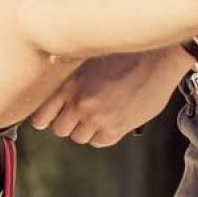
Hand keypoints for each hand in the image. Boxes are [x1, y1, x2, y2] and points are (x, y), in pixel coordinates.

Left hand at [30, 48, 189, 147]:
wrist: (159, 58)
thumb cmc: (124, 55)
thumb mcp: (87, 61)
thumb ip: (67, 81)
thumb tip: (50, 99)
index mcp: (67, 84)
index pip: (38, 118)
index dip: (45, 117)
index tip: (53, 113)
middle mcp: (78, 103)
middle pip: (59, 130)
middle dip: (67, 122)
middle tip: (81, 110)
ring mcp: (97, 118)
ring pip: (78, 138)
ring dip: (85, 128)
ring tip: (99, 110)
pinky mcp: (116, 129)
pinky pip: (98, 141)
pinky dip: (102, 133)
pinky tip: (111, 115)